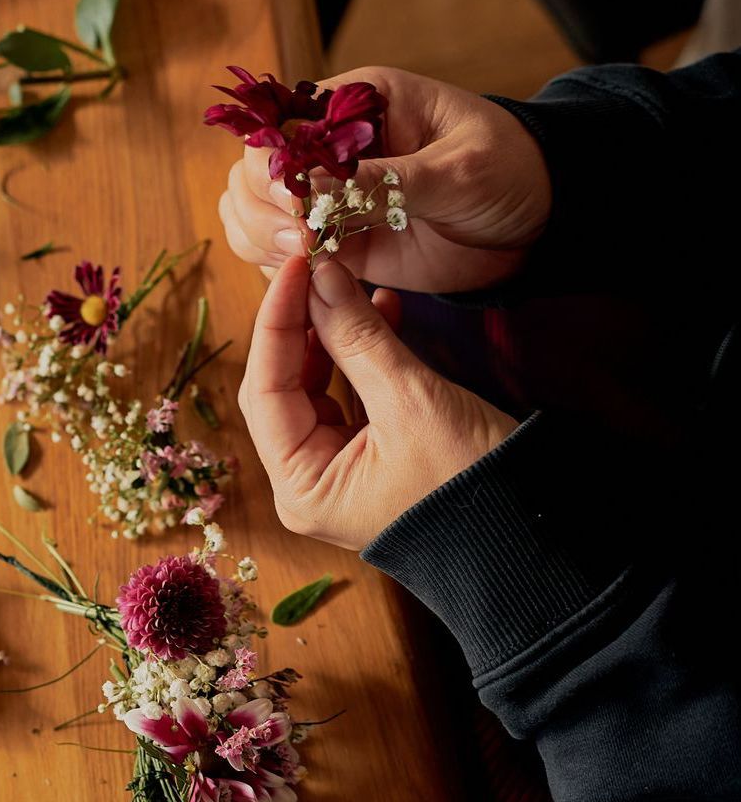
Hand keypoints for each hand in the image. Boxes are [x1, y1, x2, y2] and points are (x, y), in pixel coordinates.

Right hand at [218, 66, 552, 293]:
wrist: (539, 221)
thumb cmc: (510, 170)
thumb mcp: (456, 169)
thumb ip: (386, 178)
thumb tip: (313, 185)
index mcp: (355, 104)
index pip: (278, 125)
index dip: (271, 165)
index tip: (296, 203)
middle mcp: (328, 149)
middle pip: (250, 171)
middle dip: (262, 208)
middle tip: (303, 240)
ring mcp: (326, 197)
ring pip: (249, 212)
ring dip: (260, 238)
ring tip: (306, 257)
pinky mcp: (333, 241)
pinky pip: (275, 253)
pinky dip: (275, 268)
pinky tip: (305, 277)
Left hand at [239, 257, 518, 549]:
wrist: (536, 533)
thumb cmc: (472, 483)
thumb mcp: (413, 402)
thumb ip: (359, 338)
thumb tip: (322, 278)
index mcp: (301, 487)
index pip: (265, 390)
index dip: (276, 323)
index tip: (295, 267)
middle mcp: (306, 483)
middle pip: (282, 388)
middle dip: (300, 326)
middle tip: (317, 268)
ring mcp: (334, 471)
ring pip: (314, 386)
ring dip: (333, 335)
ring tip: (351, 284)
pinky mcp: (366, 457)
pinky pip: (349, 395)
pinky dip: (361, 355)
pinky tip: (380, 310)